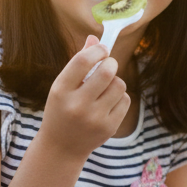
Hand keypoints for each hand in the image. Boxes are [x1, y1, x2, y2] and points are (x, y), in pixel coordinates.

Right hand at [41, 35, 130, 158]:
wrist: (62, 147)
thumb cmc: (62, 109)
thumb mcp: (63, 86)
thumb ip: (78, 63)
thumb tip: (95, 38)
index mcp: (60, 91)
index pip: (82, 61)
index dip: (97, 50)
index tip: (102, 49)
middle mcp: (77, 105)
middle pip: (107, 71)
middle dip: (111, 63)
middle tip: (108, 65)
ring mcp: (94, 118)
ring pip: (119, 85)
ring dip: (115, 82)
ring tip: (105, 88)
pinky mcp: (108, 127)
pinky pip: (125, 100)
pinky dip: (119, 97)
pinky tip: (108, 103)